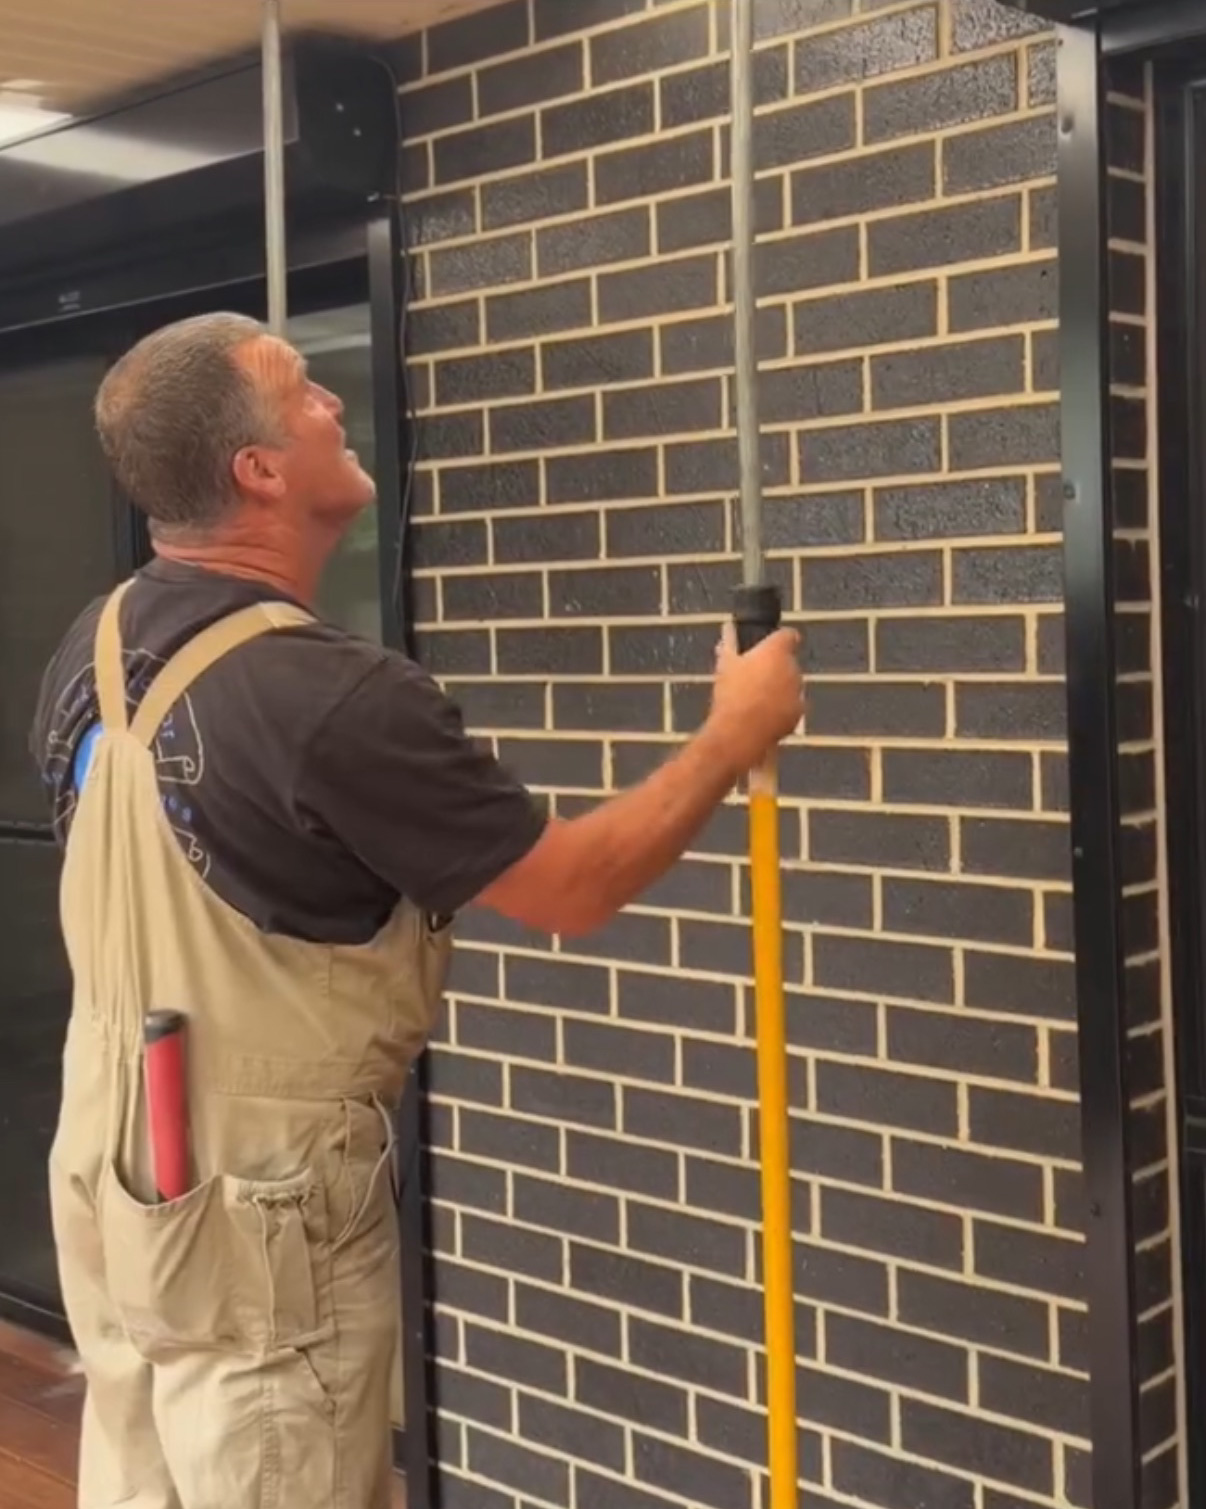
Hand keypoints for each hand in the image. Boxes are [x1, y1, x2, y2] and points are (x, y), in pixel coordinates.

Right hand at [707, 621, 802, 774]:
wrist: (740, 731)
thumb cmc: (731, 694)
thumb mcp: (724, 665)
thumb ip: (729, 643)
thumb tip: (728, 627)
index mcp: (776, 651)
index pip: (788, 635)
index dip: (779, 640)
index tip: (769, 646)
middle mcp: (793, 667)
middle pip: (788, 662)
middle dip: (776, 668)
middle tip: (754, 677)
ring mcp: (798, 691)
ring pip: (792, 684)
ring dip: (780, 688)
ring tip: (756, 700)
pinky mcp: (799, 712)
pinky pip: (793, 705)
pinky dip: (783, 708)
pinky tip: (764, 715)